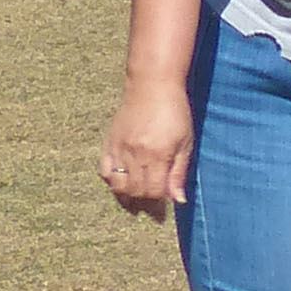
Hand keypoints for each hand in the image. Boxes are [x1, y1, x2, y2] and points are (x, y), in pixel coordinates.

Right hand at [99, 79, 193, 221]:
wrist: (152, 86)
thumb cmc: (175, 112)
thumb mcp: (186, 141)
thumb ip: (179, 172)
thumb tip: (178, 200)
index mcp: (157, 155)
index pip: (153, 191)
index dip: (159, 202)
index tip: (165, 204)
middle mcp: (135, 154)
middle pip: (135, 191)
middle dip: (144, 202)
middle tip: (152, 204)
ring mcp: (119, 149)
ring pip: (117, 185)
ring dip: (127, 195)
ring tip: (137, 197)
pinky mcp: (109, 143)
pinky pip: (104, 170)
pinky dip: (112, 181)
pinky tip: (122, 182)